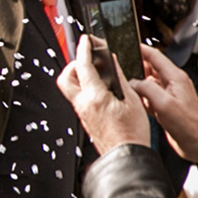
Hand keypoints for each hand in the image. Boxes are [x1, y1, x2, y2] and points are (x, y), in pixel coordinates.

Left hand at [57, 37, 148, 154]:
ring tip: (95, 72)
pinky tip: (100, 88)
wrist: (125, 157)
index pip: (83, 66)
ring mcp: (82, 114)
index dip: (84, 49)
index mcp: (94, 97)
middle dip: (74, 64)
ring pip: (70, 88)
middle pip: (66, 78)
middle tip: (88, 59)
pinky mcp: (86, 120)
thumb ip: (119, 77)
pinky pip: (78, 98)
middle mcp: (83, 105)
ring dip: (78, 76)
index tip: (86, 40)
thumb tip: (112, 61)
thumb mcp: (132, 99)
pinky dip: (84, 88)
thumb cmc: (131, 134)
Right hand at [126, 51, 197, 170]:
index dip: (142, 49)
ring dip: (138, 85)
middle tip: (122, 68)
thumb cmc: (188, 125)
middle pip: (151, 69)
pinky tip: (137, 103)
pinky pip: (150, 97)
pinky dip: (142, 98)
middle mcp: (173, 84)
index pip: (156, 57)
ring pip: (149, 83)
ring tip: (127, 87)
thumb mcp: (163, 103)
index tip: (129, 45)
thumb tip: (133, 83)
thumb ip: (146, 88)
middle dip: (136, 67)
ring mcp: (169, 95)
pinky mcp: (166, 106)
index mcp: (175, 78)